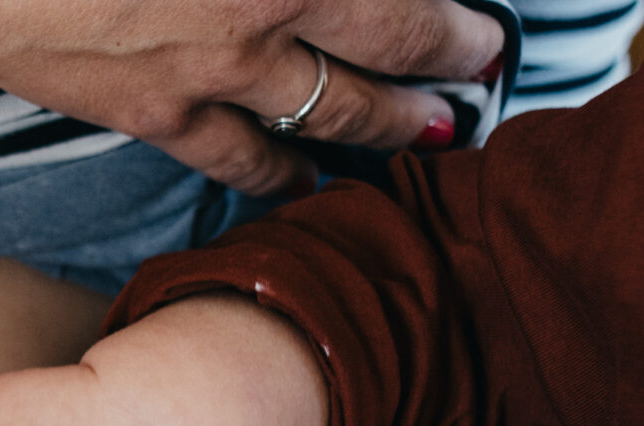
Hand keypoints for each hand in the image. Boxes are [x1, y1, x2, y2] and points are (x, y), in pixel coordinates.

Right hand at [0, 0, 504, 194]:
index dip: (449, 9)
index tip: (485, 19)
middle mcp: (269, 8)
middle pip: (391, 37)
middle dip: (448, 53)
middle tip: (486, 60)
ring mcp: (217, 72)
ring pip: (331, 112)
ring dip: (391, 123)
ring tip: (431, 133)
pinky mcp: (158, 115)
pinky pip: (240, 161)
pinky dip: (284, 177)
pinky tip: (310, 189)